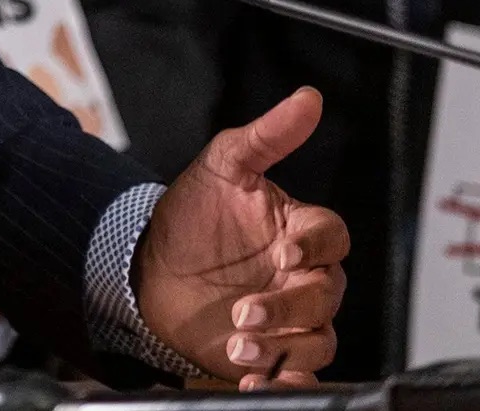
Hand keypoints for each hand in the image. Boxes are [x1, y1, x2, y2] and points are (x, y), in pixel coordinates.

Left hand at [134, 88, 348, 386]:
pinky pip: (297, 377)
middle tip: (244, 309)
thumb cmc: (191, 215)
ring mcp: (289, 318)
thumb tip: (308, 97)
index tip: (282, 251)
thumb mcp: (223, 165)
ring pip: (317, 341)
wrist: (146, 267)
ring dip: (283, 348)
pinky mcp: (272, 353)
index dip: (314, 246)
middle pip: (327, 295)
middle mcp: (302, 277)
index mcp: (298, 231)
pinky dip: (282, 382)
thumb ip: (267, 136)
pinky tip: (252, 380)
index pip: (333, 237)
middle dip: (289, 306)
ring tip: (238, 346)